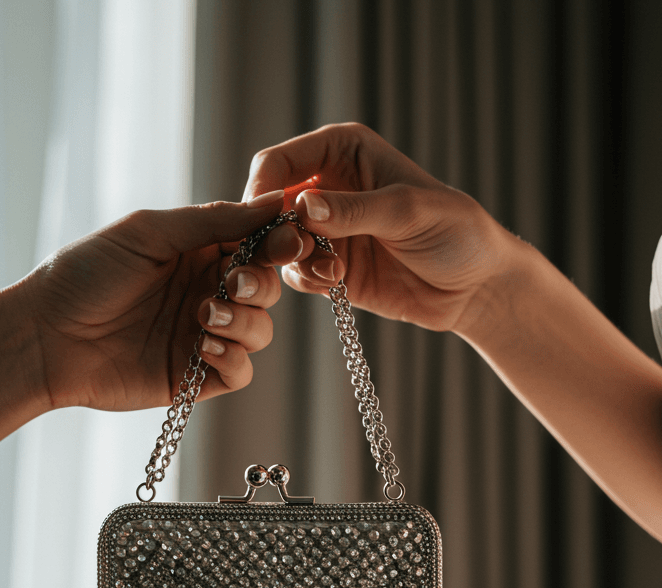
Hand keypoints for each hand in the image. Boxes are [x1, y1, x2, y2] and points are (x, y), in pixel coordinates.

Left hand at [22, 193, 287, 411]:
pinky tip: (205, 346)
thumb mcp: (150, 232)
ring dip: (245, 322)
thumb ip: (214, 220)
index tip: (284, 240)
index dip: (277, 243)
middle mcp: (204, 291)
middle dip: (259, 285)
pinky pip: (239, 373)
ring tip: (206, 315)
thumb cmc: (86, 274)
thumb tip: (273, 204)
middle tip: (231, 283)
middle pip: (265, 289)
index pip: (256, 244)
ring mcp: (200, 336)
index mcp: (197, 252)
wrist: (46, 336)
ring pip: (259, 331)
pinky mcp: (192, 377)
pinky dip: (234, 358)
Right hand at [243, 123, 512, 334]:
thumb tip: (303, 208)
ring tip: (330, 272)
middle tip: (297, 251)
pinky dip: (307, 281)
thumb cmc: (455, 232)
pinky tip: (335, 283)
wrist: (474, 285)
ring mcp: (326, 231)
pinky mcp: (330, 268)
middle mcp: (328, 187)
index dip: (264, 188)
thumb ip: (355, 210)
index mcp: (343, 151)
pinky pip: (297, 274)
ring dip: (293, 260)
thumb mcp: (408, 212)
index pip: (280, 161)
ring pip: (278, 243)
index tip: (265, 218)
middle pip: (269, 204)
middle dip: (274, 230)